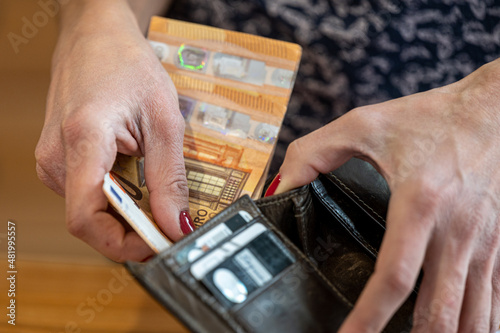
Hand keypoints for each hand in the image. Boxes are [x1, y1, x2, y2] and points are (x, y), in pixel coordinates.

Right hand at [35, 1, 191, 261]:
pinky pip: (88, 195)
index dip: (124, 244)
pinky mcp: (61, 160)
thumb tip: (177, 225)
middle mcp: (56, 158)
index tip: (160, 245)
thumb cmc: (127, 66)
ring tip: (158, 195)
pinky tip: (139, 181)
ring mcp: (54, 160)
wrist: (95, 37)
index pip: (87, 219)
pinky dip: (117, 200)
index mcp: (82, 142)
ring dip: (127, 215)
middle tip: (171, 223)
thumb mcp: (164, 120)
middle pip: (91, 222)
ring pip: (90, 212)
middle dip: (132, 232)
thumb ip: (169, 177)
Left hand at [273, 58, 499, 331]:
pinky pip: (496, 299)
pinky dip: (480, 325)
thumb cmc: (430, 116)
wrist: (495, 108)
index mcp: (419, 203)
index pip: (393, 277)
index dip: (368, 318)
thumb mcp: (362, 124)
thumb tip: (281, 189)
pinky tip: (463, 332)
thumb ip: (313, 153)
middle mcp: (455, 231)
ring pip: (472, 316)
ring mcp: (484, 242)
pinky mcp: (499, 244)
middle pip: (439, 312)